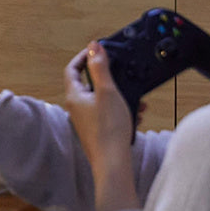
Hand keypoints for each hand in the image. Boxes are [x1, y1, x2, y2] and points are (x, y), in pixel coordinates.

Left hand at [64, 43, 138, 210]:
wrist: (113, 164)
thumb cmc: (109, 129)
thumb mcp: (107, 92)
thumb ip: (100, 68)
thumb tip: (93, 47)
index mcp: (74, 96)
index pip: (72, 69)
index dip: (83, 57)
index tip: (98, 50)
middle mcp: (76, 107)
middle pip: (89, 83)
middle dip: (109, 77)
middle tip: (122, 73)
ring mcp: (86, 120)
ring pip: (102, 99)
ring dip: (119, 95)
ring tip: (136, 98)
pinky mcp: (96, 130)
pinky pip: (108, 112)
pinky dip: (121, 109)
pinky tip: (137, 113)